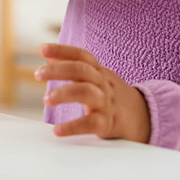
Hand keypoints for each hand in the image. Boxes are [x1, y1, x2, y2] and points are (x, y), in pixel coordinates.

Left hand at [35, 42, 150, 142]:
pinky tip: (57, 130)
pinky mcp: (107, 123)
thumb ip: (72, 66)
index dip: (62, 50)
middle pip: (81, 70)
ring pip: (86, 92)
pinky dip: (72, 127)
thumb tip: (47, 54)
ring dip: (64, 94)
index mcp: (98, 71)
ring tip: (46, 100)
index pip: (81, 56)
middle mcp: (102, 83)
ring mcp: (106, 103)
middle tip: (38, 74)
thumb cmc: (109, 95)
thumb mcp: (94, 77)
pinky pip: (90, 123)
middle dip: (58, 70)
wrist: (142, 117)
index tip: (42, 48)